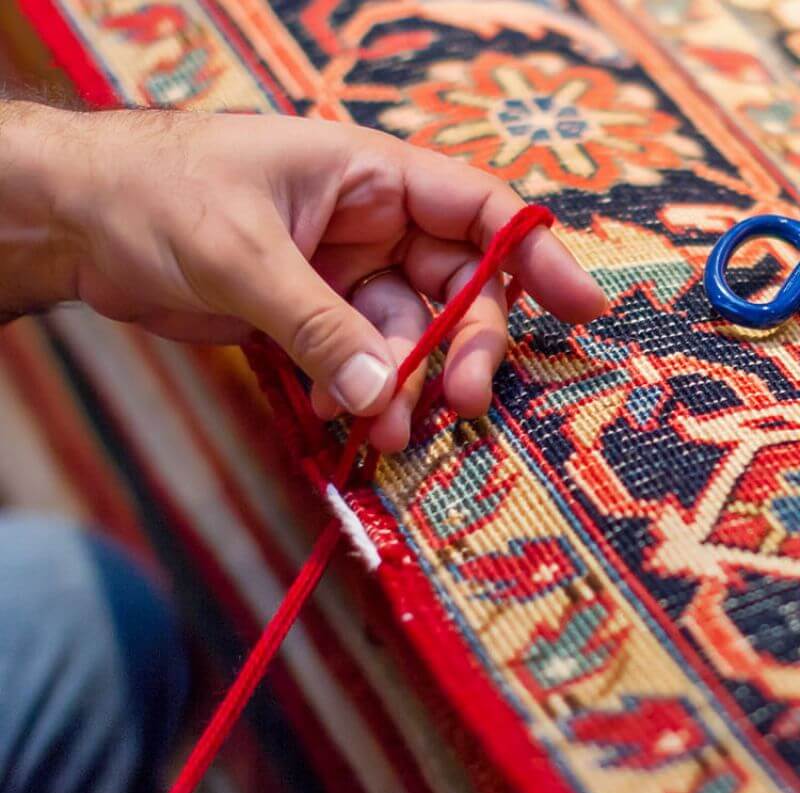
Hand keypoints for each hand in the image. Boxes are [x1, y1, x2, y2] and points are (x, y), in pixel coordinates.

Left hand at [3, 103, 606, 451]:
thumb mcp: (244, 252)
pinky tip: (344, 412)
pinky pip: (362, 362)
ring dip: (407, 383)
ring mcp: (344, 276)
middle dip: (465, 346)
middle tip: (461, 402)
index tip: (580, 307)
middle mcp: (370, 226)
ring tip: (388, 425)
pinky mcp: (313, 320)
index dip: (534, 253)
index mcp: (370, 175)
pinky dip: (362, 392)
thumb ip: (319, 323)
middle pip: (454, 288)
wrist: (84, 222)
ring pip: (409, 337)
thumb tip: (387, 392)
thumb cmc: (158, 194)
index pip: (475, 208)